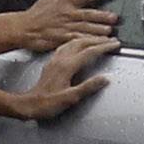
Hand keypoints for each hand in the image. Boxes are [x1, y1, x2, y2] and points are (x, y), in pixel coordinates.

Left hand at [2, 34, 116, 119]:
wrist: (29, 104)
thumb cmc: (47, 104)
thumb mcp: (70, 98)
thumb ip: (88, 87)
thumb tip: (104, 79)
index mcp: (66, 66)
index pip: (89, 52)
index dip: (104, 47)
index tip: (114, 44)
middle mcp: (60, 60)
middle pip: (82, 43)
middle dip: (98, 39)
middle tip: (110, 39)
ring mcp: (55, 60)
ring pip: (73, 42)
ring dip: (87, 38)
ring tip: (97, 39)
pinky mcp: (51, 63)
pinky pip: (65, 46)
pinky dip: (76, 42)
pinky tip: (77, 44)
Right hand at [11, 0, 119, 52]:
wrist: (25, 28)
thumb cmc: (38, 11)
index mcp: (67, 2)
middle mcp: (68, 14)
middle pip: (88, 14)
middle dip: (102, 16)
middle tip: (114, 17)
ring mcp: (66, 27)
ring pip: (85, 28)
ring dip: (97, 30)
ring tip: (109, 31)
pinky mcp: (63, 39)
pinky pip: (77, 40)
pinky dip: (87, 41)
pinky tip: (96, 44)